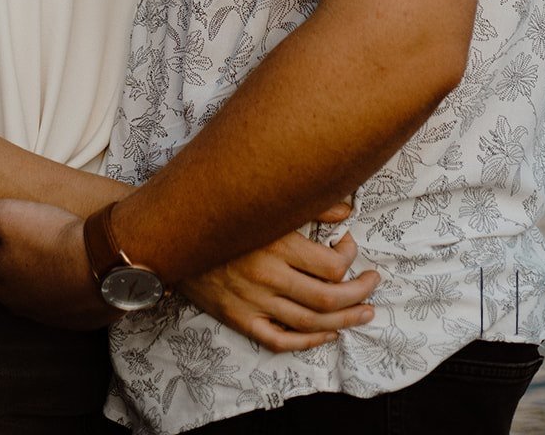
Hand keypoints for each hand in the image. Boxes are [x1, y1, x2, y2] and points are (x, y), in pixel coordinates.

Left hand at [0, 193, 110, 329]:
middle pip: (7, 279)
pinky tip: (78, 267)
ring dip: (40, 273)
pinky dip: (67, 287)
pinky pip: (65, 302)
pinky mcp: (79, 318)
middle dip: (12, 258)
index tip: (1, 224)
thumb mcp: (6, 214)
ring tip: (53, 246)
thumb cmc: (51, 237)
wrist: (104, 263)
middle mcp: (20, 305)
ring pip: (36, 292)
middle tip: (27, 232)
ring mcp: (51, 315)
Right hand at [180, 205, 377, 353]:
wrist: (171, 235)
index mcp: (275, 243)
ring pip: (310, 324)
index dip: (350, 257)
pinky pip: (280, 340)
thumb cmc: (221, 212)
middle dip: (359, 293)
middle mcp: (266, 276)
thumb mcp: (262, 200)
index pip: (331, 265)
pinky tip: (327, 334)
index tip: (350, 244)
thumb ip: (306, 202)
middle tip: (373, 283)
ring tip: (365, 312)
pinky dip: (308, 343)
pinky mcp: (239, 318)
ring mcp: (252, 302)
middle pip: (328, 299)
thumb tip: (346, 209)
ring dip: (344, 321)